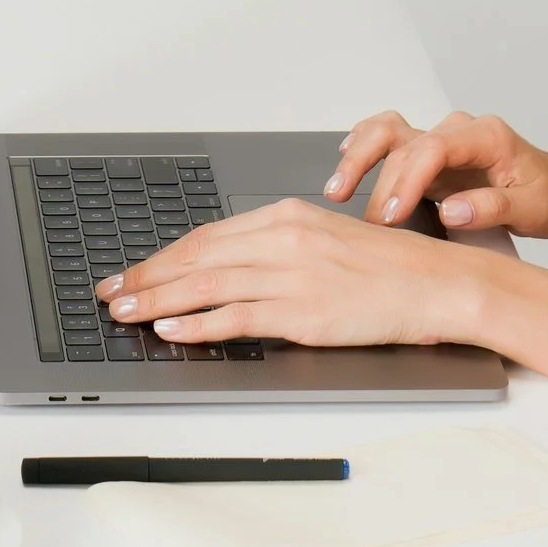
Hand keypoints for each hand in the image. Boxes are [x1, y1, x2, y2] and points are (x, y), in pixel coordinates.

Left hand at [91, 197, 489, 347]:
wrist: (436, 284)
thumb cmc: (388, 267)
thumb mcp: (326, 238)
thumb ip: (278, 246)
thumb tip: (230, 266)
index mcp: (287, 216)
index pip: (207, 236)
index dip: (163, 256)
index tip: (134, 271)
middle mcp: (284, 240)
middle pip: (197, 258)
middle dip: (146, 277)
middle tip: (111, 293)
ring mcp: (293, 276)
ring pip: (207, 287)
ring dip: (158, 301)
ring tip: (125, 313)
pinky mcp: (304, 313)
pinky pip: (237, 318)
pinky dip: (198, 325)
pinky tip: (173, 330)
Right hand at [325, 108, 547, 237]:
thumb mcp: (533, 209)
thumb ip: (492, 207)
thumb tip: (451, 210)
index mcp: (486, 136)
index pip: (433, 148)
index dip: (408, 180)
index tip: (393, 216)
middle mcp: (458, 131)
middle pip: (403, 141)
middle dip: (379, 181)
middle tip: (369, 223)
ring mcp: (442, 141)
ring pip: (388, 131)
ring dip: (359, 156)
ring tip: (337, 189)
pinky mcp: (430, 156)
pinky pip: (389, 140)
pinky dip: (364, 145)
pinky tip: (344, 160)